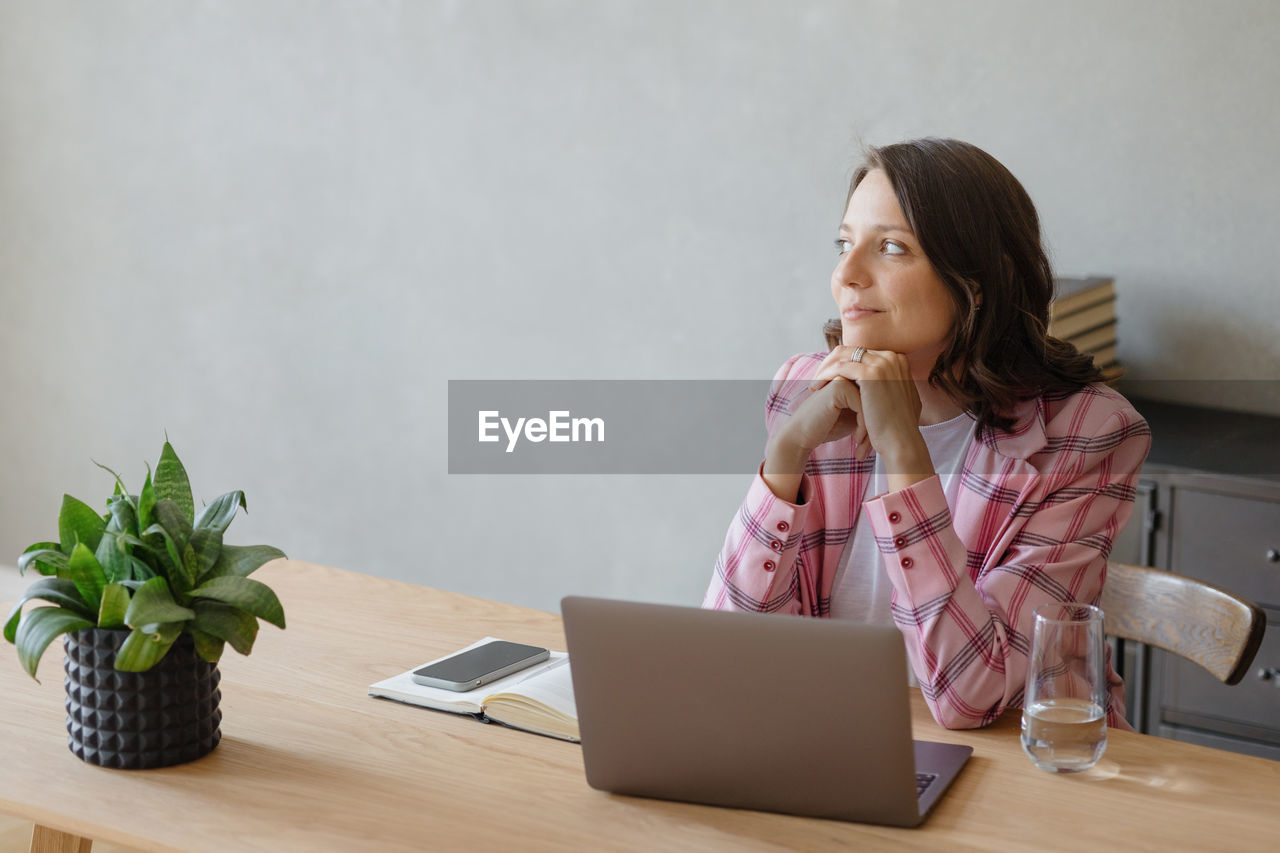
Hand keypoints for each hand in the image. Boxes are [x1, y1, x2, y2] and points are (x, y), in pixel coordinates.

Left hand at [808, 346, 933, 489]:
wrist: (902, 442)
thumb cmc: (897, 428)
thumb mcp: (899, 399)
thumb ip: (891, 386)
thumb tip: (883, 384)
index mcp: (898, 361)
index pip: (862, 353)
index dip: (843, 363)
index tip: (830, 377)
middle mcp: (892, 357)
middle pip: (851, 350)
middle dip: (831, 362)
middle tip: (817, 378)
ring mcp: (883, 363)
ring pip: (842, 356)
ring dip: (825, 368)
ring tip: (814, 384)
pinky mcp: (871, 373)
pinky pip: (839, 367)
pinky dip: (825, 375)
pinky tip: (816, 388)